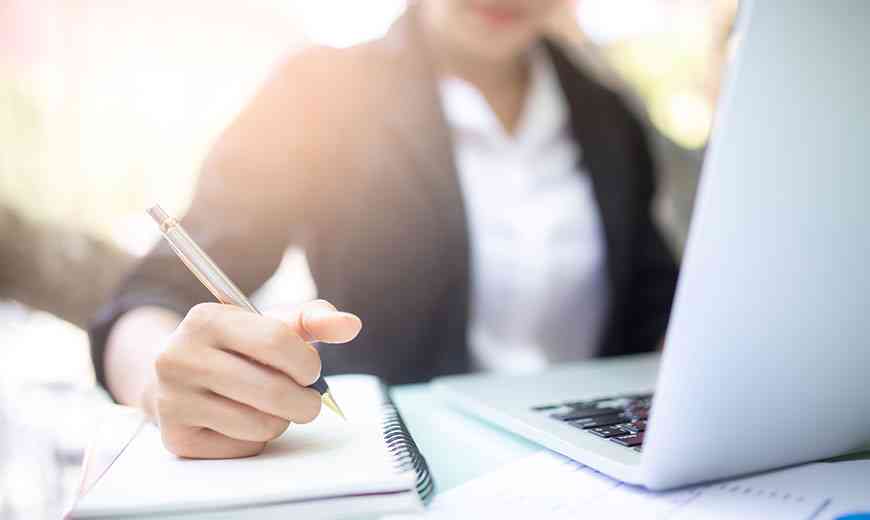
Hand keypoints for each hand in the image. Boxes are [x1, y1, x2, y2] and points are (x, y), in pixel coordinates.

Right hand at [148, 299, 360, 458]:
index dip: (307, 362)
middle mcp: (179, 357)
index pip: (276, 341)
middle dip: (305, 400)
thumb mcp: (271, 323)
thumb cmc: (238, 347)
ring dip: (281, 420)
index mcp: (206, 319)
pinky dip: (256, 438)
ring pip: (261, 424)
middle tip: (307, 399)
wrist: (183, 376)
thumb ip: (313, 318)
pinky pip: (243, 448)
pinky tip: (243, 419)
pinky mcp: (176, 438)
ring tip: (272, 406)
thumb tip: (350, 325)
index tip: (310, 370)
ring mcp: (172, 400)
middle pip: (273, 391)